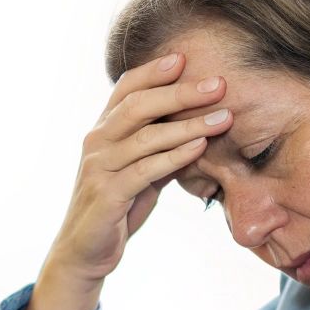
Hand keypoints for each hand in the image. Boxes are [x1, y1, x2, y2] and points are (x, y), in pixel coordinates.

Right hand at [47, 51, 234, 283]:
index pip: (126, 88)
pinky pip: (146, 170)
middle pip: (139, 105)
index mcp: (103, 131)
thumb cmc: (117, 208)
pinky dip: (176, 156)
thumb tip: (199, 125)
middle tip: (218, 84)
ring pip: (146, 136)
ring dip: (189, 124)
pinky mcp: (107, 195)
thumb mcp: (142, 171)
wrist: (85, 252)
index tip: (186, 57)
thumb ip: (161, 147)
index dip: (154, 71)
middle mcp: (97, 142)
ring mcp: (99, 167)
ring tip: (224, 118)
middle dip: (181, 92)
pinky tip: (200, 146)